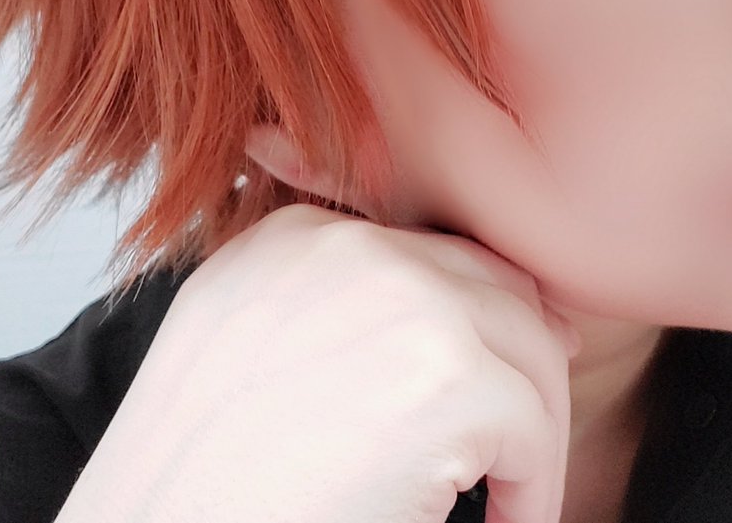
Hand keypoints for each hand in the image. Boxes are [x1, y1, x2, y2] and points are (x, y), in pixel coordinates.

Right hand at [58, 202, 580, 522]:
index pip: (426, 253)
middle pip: (491, 286)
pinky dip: (534, 487)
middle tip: (521, 437)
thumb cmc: (195, 476)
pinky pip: (536, 426)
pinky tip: (504, 521)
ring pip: (529, 350)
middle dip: (517, 361)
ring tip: (509, 492)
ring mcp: (404, 303)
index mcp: (293, 238)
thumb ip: (322, 306)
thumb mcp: (238, 346)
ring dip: (531, 428)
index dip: (472, 318)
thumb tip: (440, 316)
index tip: (492, 376)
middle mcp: (350, 249)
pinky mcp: (453, 377)